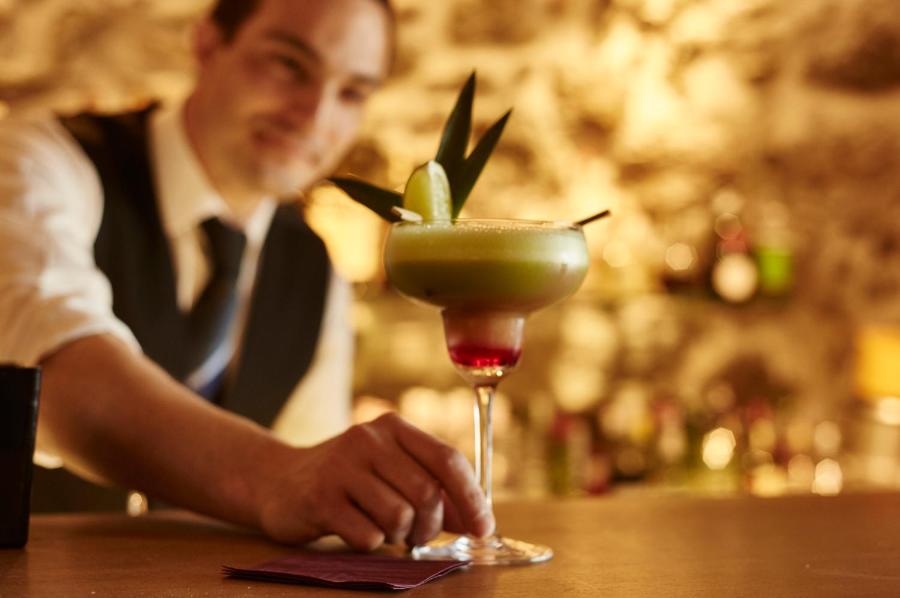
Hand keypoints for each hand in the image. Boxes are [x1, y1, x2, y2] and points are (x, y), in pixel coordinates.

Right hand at [257, 413, 493, 550]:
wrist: (277, 480)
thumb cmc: (347, 480)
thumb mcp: (390, 472)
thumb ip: (433, 490)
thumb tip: (477, 521)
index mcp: (393, 427)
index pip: (448, 459)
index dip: (471, 498)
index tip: (483, 528)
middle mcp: (368, 439)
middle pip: (427, 494)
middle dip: (430, 526)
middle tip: (417, 536)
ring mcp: (341, 466)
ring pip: (400, 517)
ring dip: (399, 536)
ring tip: (384, 530)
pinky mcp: (320, 497)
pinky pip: (369, 535)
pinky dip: (371, 543)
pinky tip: (356, 530)